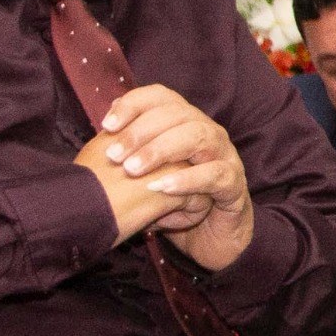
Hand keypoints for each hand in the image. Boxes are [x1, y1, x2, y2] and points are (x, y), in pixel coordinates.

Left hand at [85, 85, 252, 270]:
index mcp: (185, 123)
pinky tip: (161, 187)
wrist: (210, 237)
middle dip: (141, 131)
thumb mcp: (146, 176)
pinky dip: (187, 179)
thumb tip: (101, 137)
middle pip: (178, 114)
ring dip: (163, 149)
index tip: (106, 125)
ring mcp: (225, 156)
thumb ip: (130, 154)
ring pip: (199, 137)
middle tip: (114, 155)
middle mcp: (207, 133)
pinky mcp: (234, 184)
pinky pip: (215, 174)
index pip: (161, 97)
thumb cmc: (172, 201)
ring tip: (133, 169)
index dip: (134, 104)